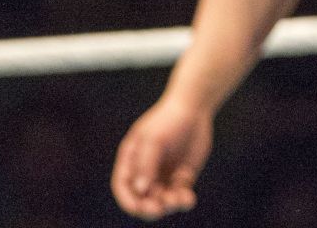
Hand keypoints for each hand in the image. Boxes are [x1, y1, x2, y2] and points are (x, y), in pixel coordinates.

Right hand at [111, 94, 212, 219]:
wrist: (193, 108)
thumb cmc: (167, 120)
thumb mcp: (153, 140)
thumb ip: (146, 164)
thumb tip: (141, 190)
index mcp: (130, 162)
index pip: (123, 187)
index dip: (128, 200)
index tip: (138, 207)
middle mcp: (145, 173)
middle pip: (142, 199)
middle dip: (149, 207)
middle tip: (159, 208)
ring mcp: (164, 175)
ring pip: (162, 200)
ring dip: (168, 205)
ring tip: (179, 200)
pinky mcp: (182, 176)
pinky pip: (180, 194)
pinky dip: (183, 200)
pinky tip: (188, 199)